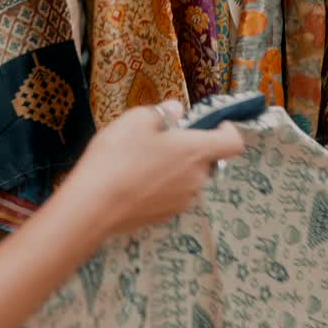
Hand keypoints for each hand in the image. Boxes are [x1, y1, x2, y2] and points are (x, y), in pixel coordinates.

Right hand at [64, 100, 245, 237]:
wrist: (94, 205)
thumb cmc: (118, 156)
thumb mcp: (135, 120)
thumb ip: (163, 113)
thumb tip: (178, 111)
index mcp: (195, 151)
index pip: (233, 142)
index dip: (228, 131)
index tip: (214, 125)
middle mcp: (197, 179)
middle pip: (207, 161)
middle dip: (191, 150)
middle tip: (161, 142)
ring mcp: (183, 201)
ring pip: (189, 179)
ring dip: (176, 169)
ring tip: (143, 164)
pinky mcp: (166, 217)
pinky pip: (173, 196)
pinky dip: (163, 187)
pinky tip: (136, 184)